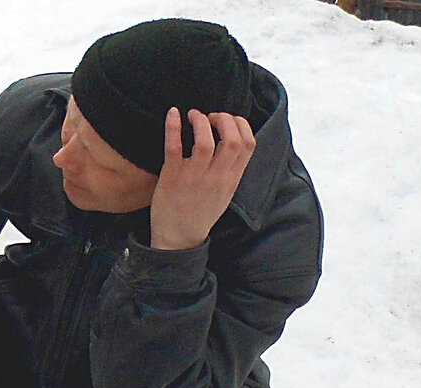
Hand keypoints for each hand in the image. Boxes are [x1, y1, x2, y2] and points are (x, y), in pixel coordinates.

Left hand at [150, 108, 254, 250]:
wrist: (177, 240)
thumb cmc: (200, 214)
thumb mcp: (225, 193)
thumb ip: (231, 170)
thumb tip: (234, 143)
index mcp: (231, 180)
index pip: (248, 144)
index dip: (241, 124)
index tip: (229, 120)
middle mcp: (215, 177)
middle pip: (232, 139)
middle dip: (224, 118)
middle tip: (211, 116)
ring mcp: (193, 177)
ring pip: (205, 140)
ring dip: (200, 120)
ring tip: (194, 115)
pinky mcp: (171, 177)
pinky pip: (174, 147)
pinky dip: (173, 126)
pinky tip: (173, 113)